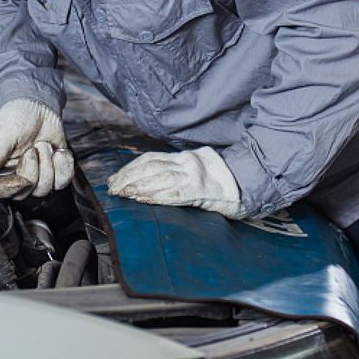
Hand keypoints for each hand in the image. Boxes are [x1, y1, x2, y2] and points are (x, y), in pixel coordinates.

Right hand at [0, 99, 73, 198]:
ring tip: (43, 145)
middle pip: (23, 192)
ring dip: (47, 164)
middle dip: (32, 169)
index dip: (8, 188)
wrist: (37, 108)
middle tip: (33, 148)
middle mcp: (14, 178)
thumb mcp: (1, 133)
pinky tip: (58, 152)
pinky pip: (62, 182)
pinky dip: (63, 165)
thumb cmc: (14, 118)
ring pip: (44, 189)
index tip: (19, 178)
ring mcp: (34, 178)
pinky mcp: (53, 175)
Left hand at [107, 147, 246, 218]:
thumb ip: (176, 171)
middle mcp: (186, 164)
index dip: (129, 169)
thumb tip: (147, 180)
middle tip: (112, 188)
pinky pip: (173, 193)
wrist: (246, 184)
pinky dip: (154, 196)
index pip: (150, 160)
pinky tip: (142, 200)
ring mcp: (193, 176)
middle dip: (128, 178)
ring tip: (121, 194)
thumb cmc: (221, 180)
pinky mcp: (199, 190)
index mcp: (183, 158)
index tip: (114, 179)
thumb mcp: (197, 168)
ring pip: (158, 178)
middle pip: (149, 168)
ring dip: (136, 187)